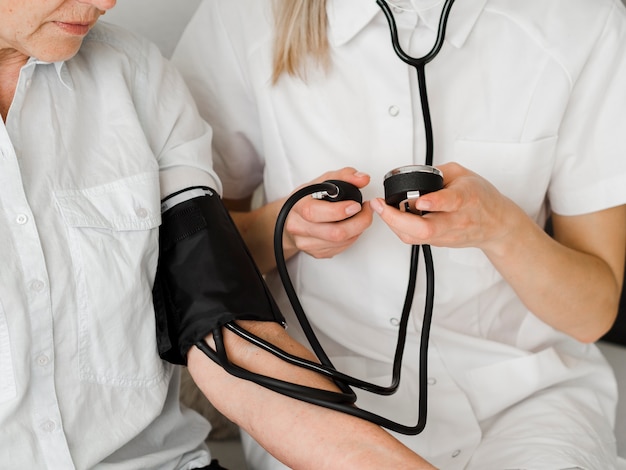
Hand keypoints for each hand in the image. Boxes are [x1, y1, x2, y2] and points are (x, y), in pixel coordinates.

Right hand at [284, 167, 373, 258]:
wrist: (291, 218)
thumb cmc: (307, 199)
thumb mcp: (323, 181)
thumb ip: (345, 176)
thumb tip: (362, 179)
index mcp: (298, 206)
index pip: (316, 213)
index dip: (339, 211)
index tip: (356, 205)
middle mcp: (299, 227)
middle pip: (334, 233)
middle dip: (359, 223)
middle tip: (367, 211)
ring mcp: (306, 243)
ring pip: (340, 243)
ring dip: (357, 230)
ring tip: (359, 218)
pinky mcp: (315, 253)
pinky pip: (340, 249)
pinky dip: (351, 238)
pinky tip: (350, 228)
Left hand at [370, 162, 522, 254]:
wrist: (497, 225)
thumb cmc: (482, 199)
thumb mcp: (464, 174)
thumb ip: (439, 172)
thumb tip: (414, 173)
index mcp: (467, 198)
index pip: (451, 202)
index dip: (434, 203)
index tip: (420, 201)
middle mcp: (457, 220)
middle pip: (426, 229)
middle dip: (398, 219)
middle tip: (381, 205)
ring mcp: (448, 235)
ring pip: (417, 237)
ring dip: (394, 224)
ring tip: (380, 208)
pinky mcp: (440, 243)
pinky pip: (414, 239)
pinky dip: (399, 228)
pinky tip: (391, 217)